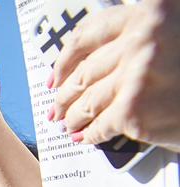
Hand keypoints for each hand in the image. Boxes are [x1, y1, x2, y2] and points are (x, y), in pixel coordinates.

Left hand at [52, 0, 179, 150]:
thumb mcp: (177, 30)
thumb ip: (146, 33)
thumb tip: (96, 56)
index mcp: (154, 11)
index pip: (91, 32)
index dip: (67, 56)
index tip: (57, 72)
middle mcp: (143, 38)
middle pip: (86, 70)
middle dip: (66, 92)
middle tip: (57, 104)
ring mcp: (137, 76)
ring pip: (88, 100)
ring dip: (73, 115)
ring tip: (68, 122)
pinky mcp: (134, 111)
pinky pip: (101, 125)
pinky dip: (91, 134)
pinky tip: (86, 137)